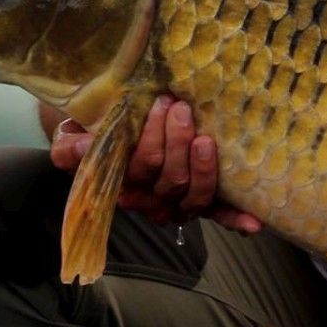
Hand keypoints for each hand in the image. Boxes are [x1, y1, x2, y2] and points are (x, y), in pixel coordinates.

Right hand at [49, 94, 261, 234]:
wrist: (112, 132)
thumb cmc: (94, 134)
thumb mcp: (71, 139)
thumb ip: (71, 148)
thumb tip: (82, 146)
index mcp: (123, 186)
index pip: (140, 169)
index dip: (153, 139)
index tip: (160, 103)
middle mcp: (153, 199)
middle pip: (171, 180)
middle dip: (178, 142)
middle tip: (180, 108)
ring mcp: (179, 201)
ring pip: (196, 195)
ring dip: (204, 167)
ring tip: (205, 137)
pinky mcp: (202, 200)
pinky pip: (218, 214)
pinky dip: (235, 220)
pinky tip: (254, 224)